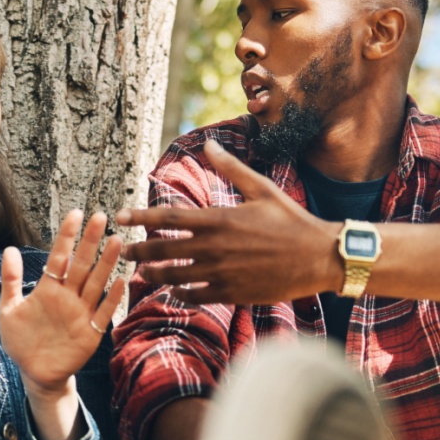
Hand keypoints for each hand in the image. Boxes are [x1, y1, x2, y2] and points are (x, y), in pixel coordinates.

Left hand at [0, 209, 126, 393]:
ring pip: (96, 284)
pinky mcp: (90, 333)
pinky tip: (119, 280)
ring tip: (116, 241)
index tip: (76, 214)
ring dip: (106, 263)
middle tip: (101, 217)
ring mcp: (81, 313)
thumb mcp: (8, 309)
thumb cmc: (21, 341)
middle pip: (82, 265)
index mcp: (48, 289)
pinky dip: (111, 298)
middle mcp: (68, 297)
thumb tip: (9, 249)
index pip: (60, 257)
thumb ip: (10, 280)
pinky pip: (103, 313)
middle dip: (91, 242)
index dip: (67, 236)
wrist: (34, 373)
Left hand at [115, 140, 342, 304]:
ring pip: (174, 276)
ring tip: (144, 272)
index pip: (167, 217)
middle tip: (123, 250)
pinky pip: (196, 296)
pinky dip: (181, 293)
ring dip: (154, 274)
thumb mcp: (262, 189)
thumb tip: (209, 144)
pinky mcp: (232, 294)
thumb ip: (231, 169)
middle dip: (138, 251)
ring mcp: (221, 273)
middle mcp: (214, 247)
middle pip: (162, 250)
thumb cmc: (291, 219)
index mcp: (218, 218)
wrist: (319, 257)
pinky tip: (177, 289)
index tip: (119, 215)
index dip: (140, 216)